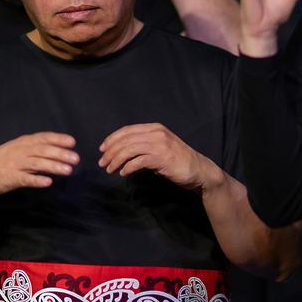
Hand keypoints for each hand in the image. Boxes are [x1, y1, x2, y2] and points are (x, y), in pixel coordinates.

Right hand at [0, 132, 79, 195]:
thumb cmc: (1, 160)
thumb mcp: (17, 148)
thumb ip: (33, 148)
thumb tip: (55, 150)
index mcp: (23, 142)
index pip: (43, 138)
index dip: (58, 139)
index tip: (72, 142)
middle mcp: (20, 151)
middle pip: (43, 150)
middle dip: (61, 153)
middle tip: (76, 158)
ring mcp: (15, 164)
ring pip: (37, 164)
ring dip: (54, 166)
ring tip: (68, 170)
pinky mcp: (10, 178)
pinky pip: (26, 179)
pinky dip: (37, 180)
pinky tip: (48, 182)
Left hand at [99, 123, 215, 191]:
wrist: (199, 170)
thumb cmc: (178, 161)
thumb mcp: (160, 147)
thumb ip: (144, 146)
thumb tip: (123, 153)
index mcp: (155, 128)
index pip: (127, 130)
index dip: (112, 139)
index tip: (102, 149)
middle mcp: (156, 133)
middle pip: (125, 139)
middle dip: (110, 151)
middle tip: (102, 163)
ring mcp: (160, 144)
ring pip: (129, 149)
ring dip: (115, 160)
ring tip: (109, 170)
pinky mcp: (162, 158)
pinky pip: (138, 161)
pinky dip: (127, 167)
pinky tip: (123, 173)